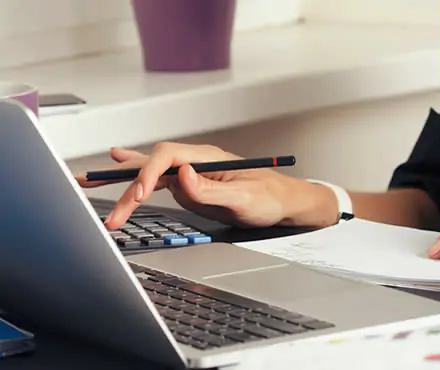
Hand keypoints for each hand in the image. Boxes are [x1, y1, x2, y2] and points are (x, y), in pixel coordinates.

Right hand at [77, 143, 337, 229]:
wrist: (284, 203)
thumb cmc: (269, 198)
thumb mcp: (244, 198)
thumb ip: (211, 190)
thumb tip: (182, 175)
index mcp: (207, 158)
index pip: (168, 157)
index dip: (148, 172)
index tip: (138, 194)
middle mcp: (195, 161)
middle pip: (153, 164)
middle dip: (125, 180)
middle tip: (95, 190)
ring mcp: (191, 173)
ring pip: (151, 173)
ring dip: (122, 181)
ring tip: (89, 180)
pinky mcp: (191, 185)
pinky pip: (158, 180)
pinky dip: (136, 177)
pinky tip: (119, 162)